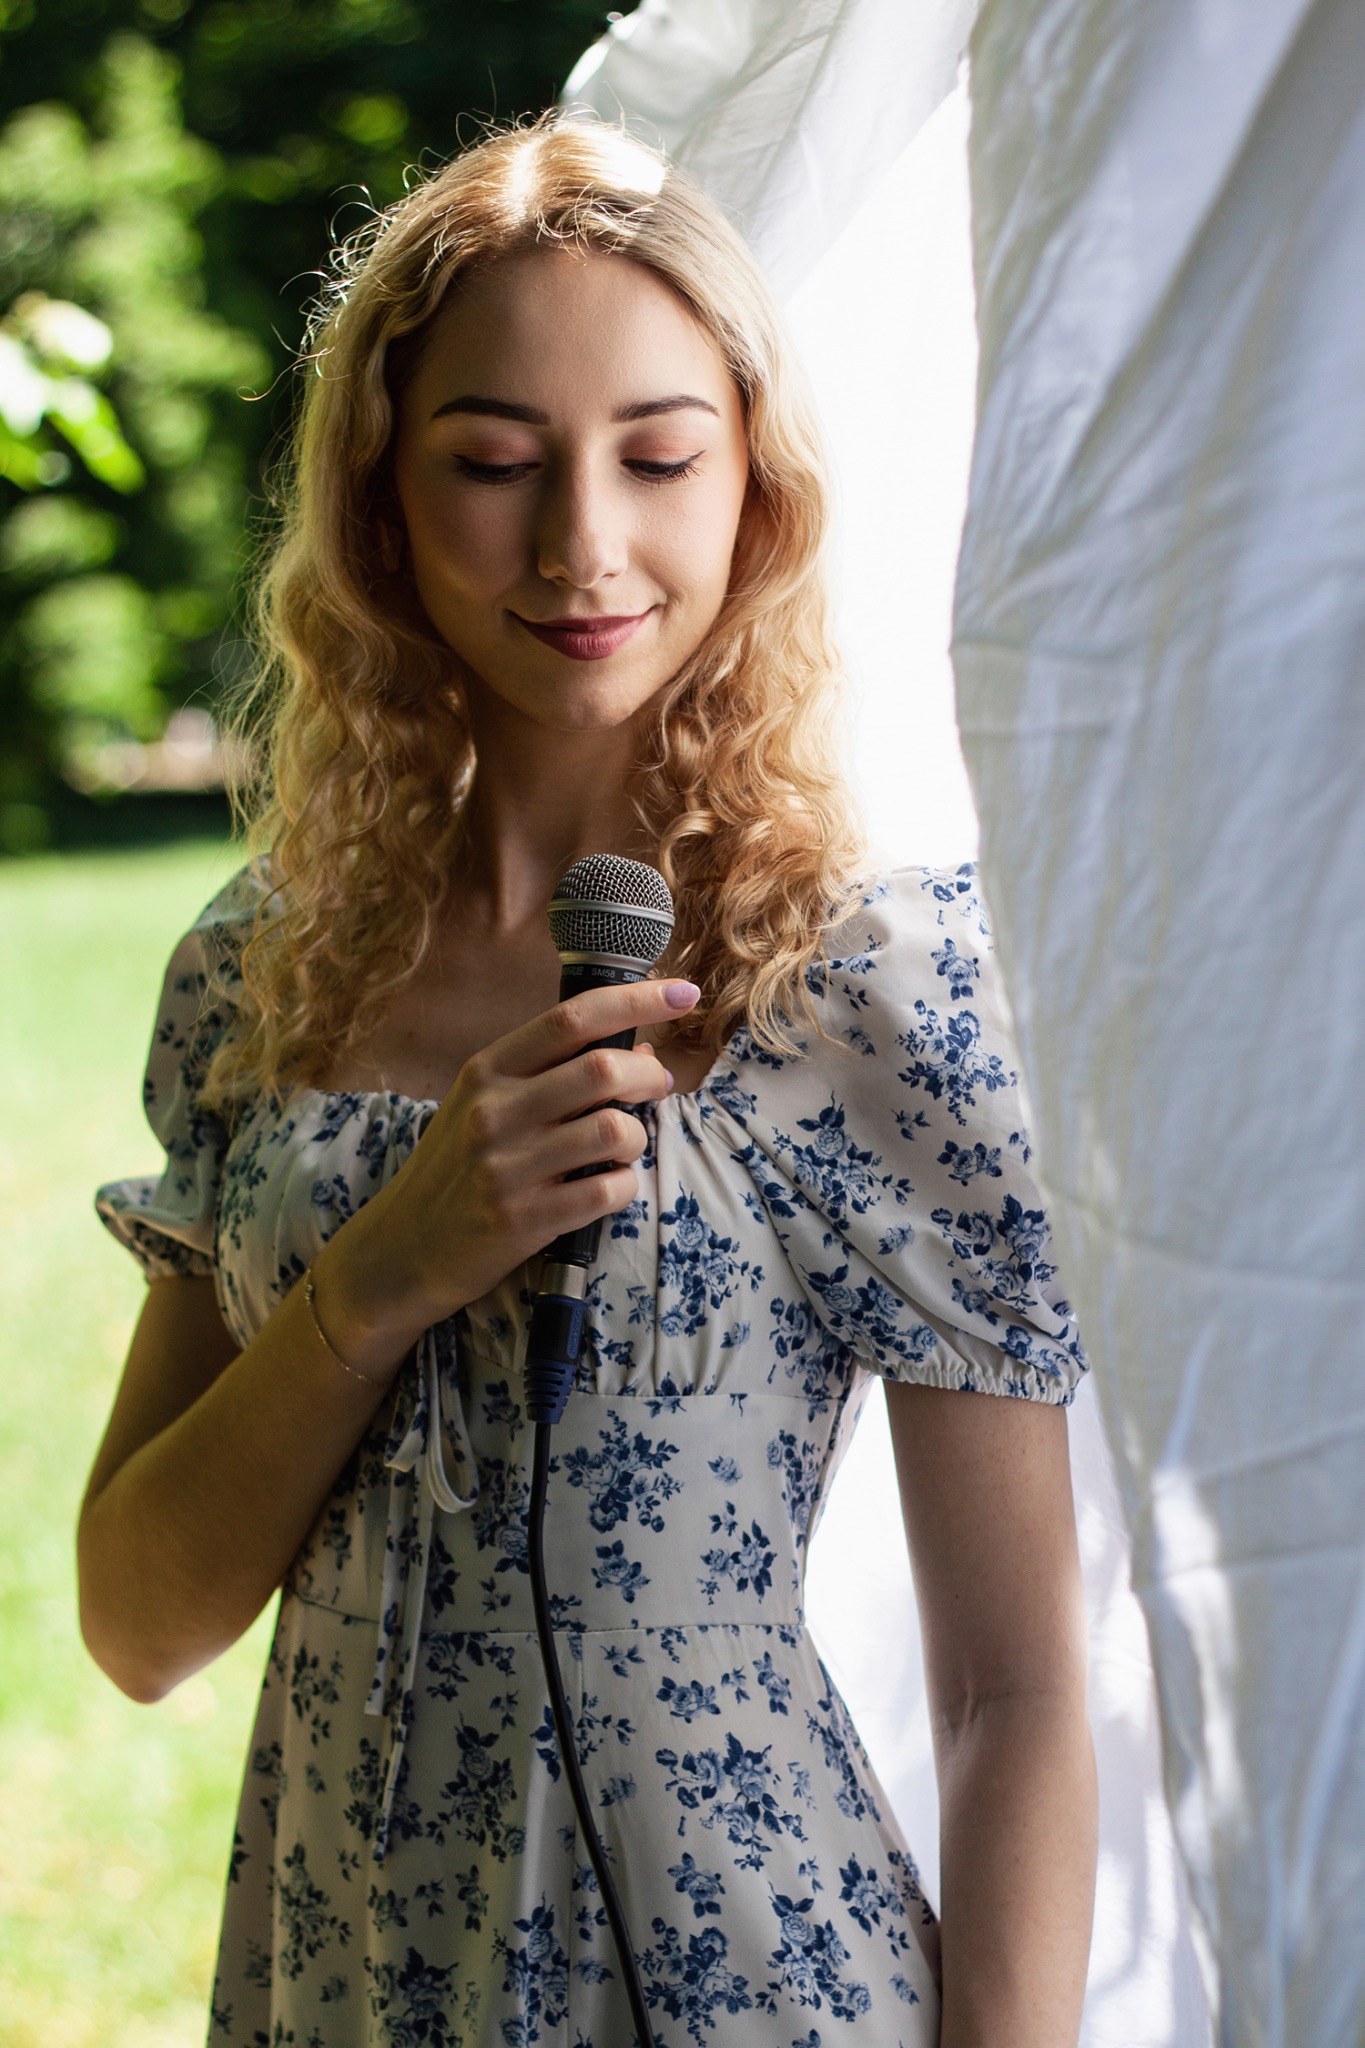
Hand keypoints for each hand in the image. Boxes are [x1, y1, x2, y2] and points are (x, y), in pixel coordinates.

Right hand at [311, 977, 699, 1376]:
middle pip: (603, 1069)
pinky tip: (608, 1186)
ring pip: (615, 1130)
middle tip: (657, 1087)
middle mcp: (493, 1112)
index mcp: (487, 1071)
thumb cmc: (458, 1169)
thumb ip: (554, 1075)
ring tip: (623, 1146)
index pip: (571, 1018)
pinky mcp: (521, 1220)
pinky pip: (608, 1190)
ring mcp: (505, 1167)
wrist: (403, 1247)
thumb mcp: (486, 1106)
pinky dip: (624, 1185)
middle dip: (649, 1076)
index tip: (682, 992)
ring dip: (637, 1137)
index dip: (636, 999)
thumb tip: (641, 1050)